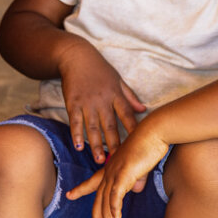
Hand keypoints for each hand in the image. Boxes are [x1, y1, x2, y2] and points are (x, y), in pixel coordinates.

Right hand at [59, 42, 146, 162]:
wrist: (76, 57)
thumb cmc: (99, 69)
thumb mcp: (118, 79)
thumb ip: (130, 96)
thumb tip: (144, 109)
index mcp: (115, 94)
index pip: (127, 114)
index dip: (133, 128)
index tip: (140, 142)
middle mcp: (102, 100)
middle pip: (110, 125)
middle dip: (115, 144)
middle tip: (119, 161)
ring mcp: (87, 102)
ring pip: (93, 127)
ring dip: (96, 145)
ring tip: (100, 160)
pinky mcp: (73, 103)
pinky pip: (75, 121)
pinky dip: (76, 134)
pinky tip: (79, 147)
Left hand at [65, 125, 165, 217]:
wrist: (154, 132)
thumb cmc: (149, 145)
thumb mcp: (140, 166)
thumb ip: (136, 179)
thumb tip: (136, 189)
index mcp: (111, 167)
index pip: (93, 181)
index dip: (81, 189)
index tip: (69, 195)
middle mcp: (110, 170)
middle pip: (98, 197)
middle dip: (95, 216)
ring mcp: (116, 171)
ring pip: (107, 200)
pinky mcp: (125, 173)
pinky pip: (116, 195)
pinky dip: (114, 208)